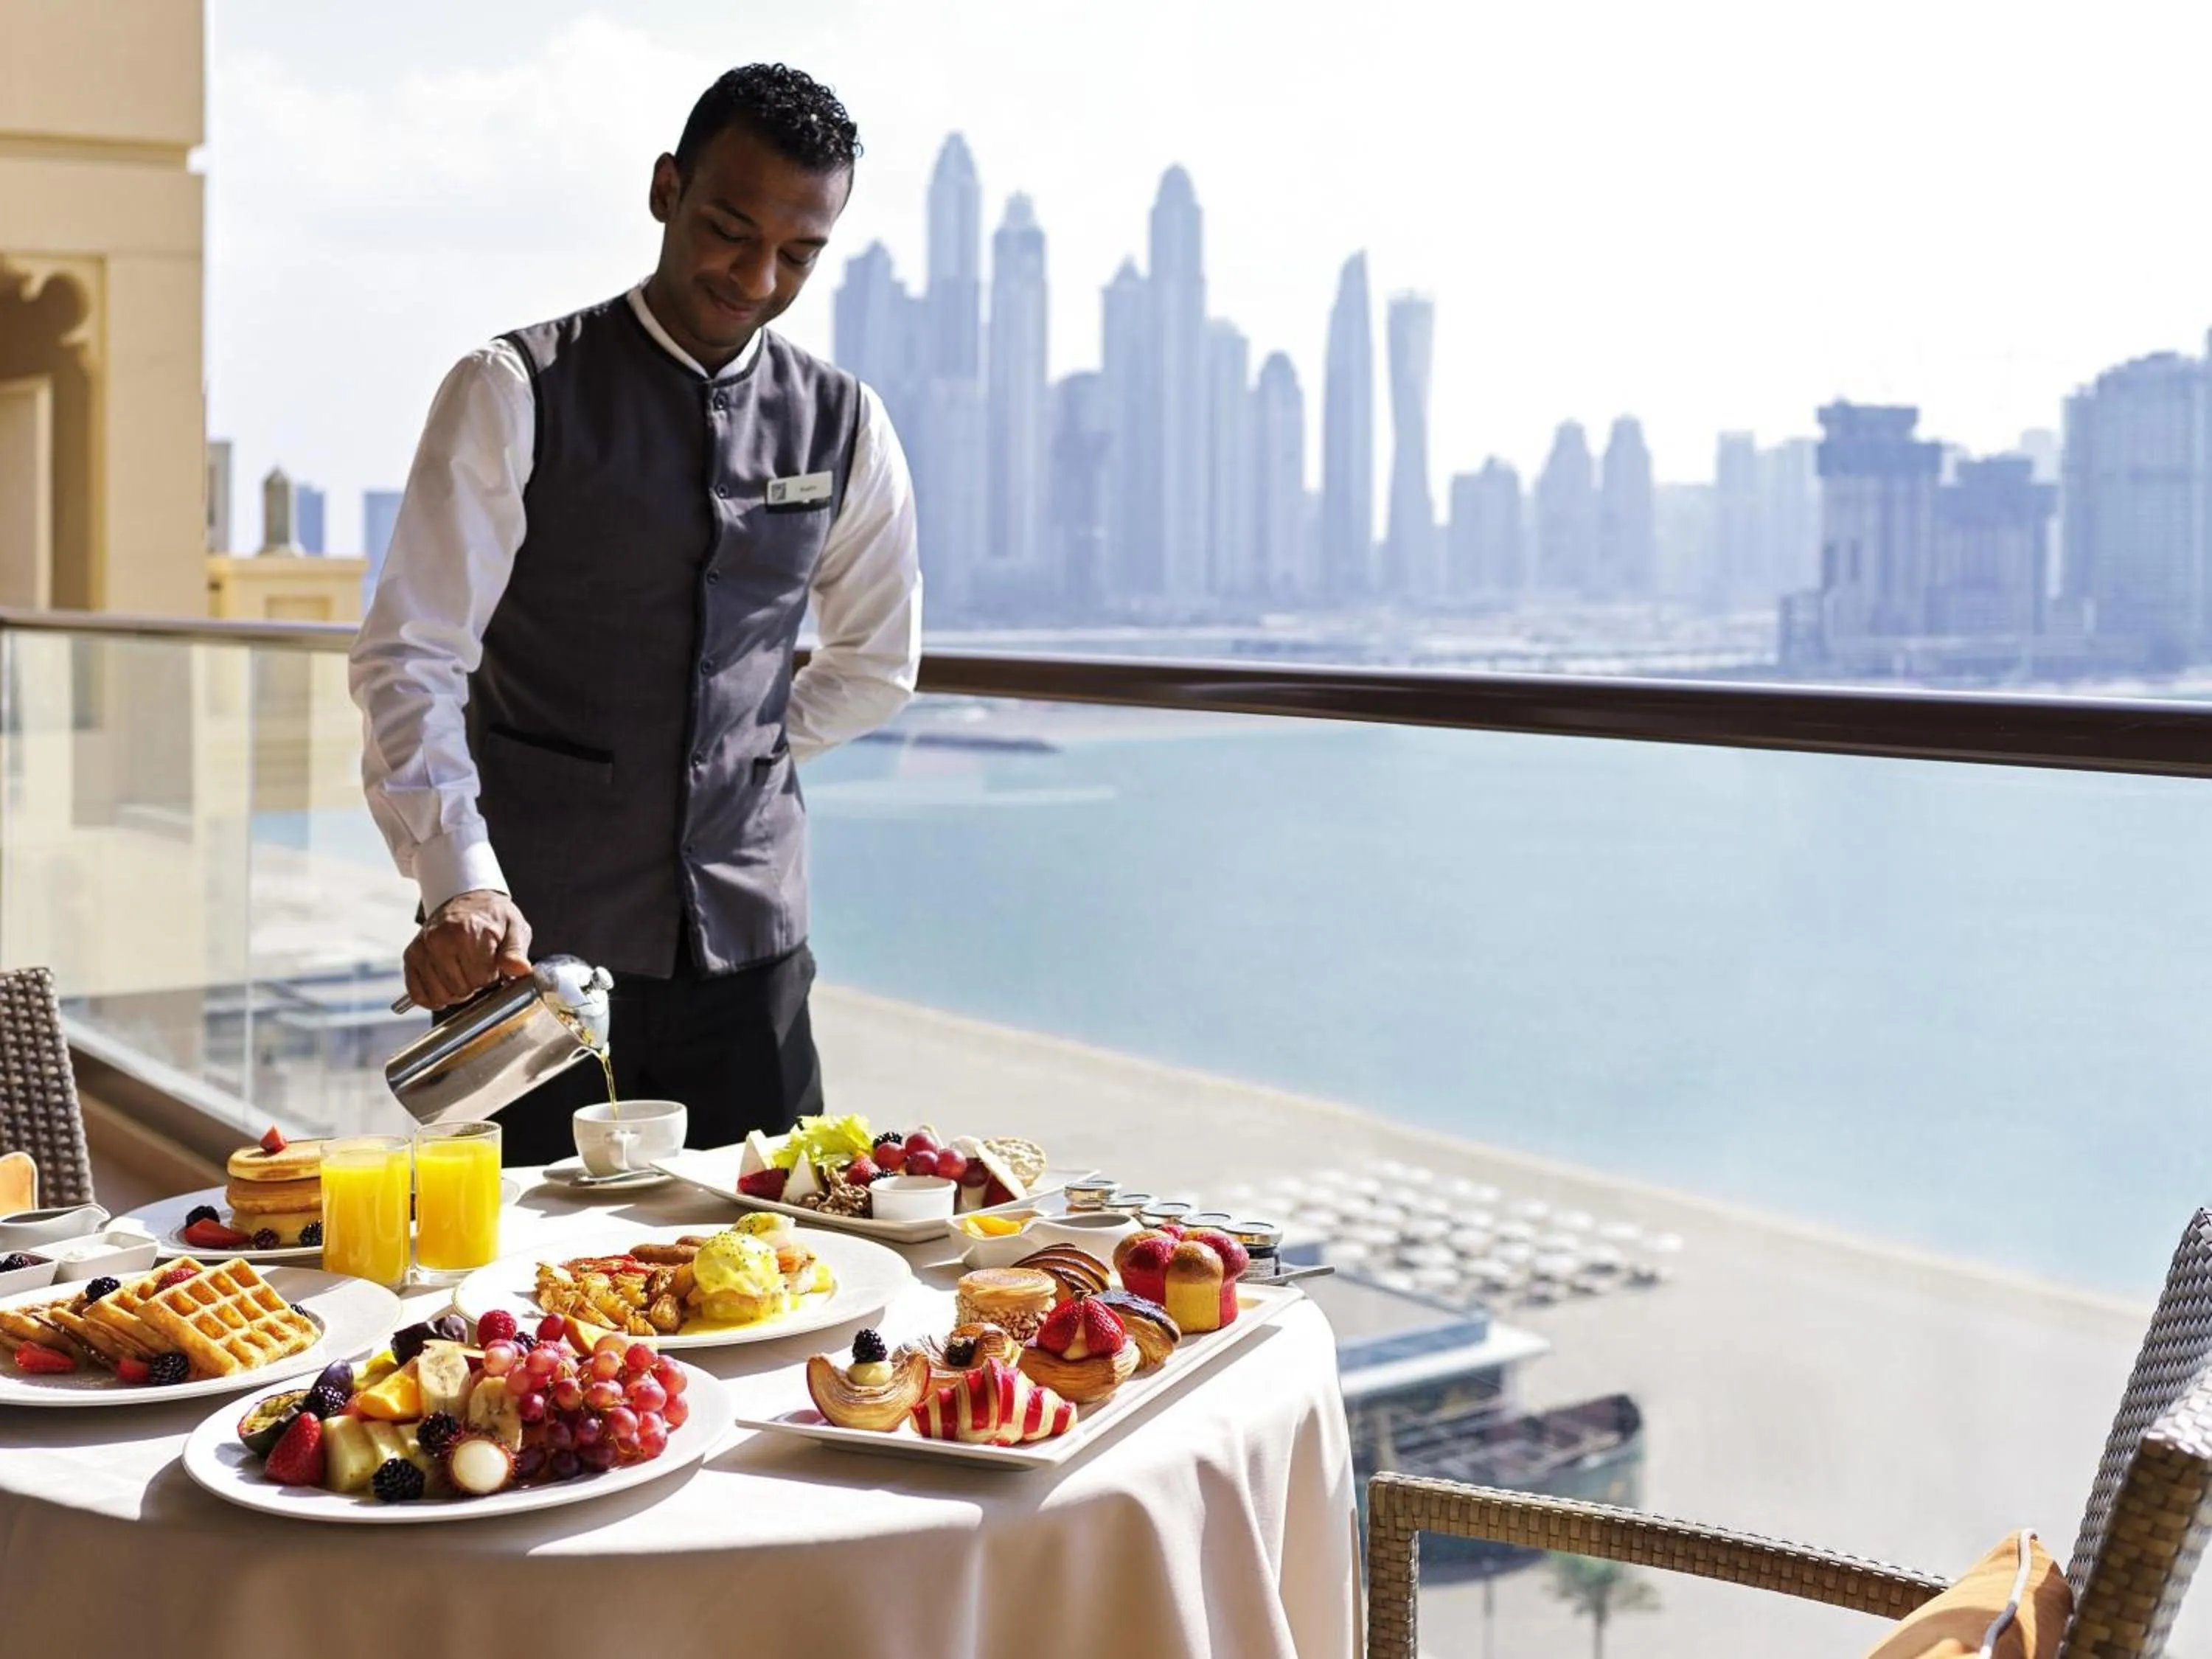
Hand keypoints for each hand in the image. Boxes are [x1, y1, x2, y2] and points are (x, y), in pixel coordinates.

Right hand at [405, 889, 532, 1010]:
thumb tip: (520, 970)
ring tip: (463, 973)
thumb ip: (516, 951)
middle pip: (460, 989)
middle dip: (474, 985)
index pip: (481, 979)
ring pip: (440, 995)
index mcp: (468, 931)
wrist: (467, 899)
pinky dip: (432, 996)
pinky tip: (446, 985)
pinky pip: (418, 994)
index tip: (493, 965)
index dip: (491, 978)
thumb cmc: (493, 916)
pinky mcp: (411, 956)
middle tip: (478, 968)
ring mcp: (422, 948)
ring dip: (455, 992)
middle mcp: (439, 939)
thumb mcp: (514, 928)